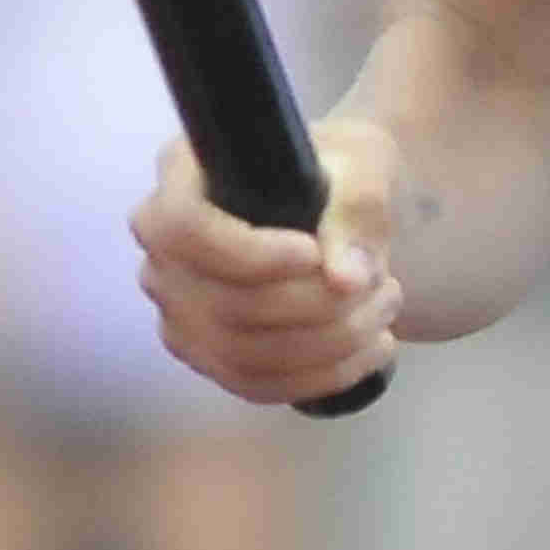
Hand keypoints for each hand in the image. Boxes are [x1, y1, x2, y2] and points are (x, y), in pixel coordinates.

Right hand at [134, 112, 403, 407]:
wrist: (343, 215)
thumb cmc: (339, 173)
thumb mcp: (361, 164)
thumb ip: (356, 206)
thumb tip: (344, 279)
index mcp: (181, 179)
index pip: (183, 229)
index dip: (248, 254)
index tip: (314, 254)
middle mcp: (164, 251)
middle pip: (223, 303)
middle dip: (316, 304)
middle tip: (383, 284)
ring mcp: (179, 311)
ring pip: (243, 352)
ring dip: (330, 343)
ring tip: (386, 308)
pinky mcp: (210, 356)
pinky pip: (257, 385)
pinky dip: (322, 376)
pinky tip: (373, 350)